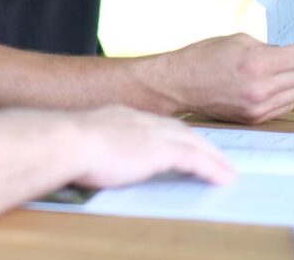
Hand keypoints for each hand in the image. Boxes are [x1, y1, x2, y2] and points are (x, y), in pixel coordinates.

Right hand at [73, 105, 234, 187]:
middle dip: (201, 141)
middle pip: (181, 129)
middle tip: (217, 154)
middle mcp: (141, 120)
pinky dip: (212, 168)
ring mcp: (151, 133)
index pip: (157, 123)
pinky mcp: (158, 151)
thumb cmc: (65, 144)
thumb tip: (94, 157)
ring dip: (213, 156)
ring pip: (194, 142)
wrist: (68, 140)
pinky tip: (223, 178)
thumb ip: (97, 144)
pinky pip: (194, 159)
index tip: (186, 140)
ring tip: (227, 170)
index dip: (175, 133)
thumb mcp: (85, 139)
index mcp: (123, 115)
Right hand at [141, 34, 293, 123]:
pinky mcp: (254, 118)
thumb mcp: (238, 40)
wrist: (179, 84)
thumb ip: (268, 47)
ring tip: (282, 68)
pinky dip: (284, 93)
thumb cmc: (203, 57)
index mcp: (256, 64)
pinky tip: (271, 83)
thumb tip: (292, 52)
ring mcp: (258, 107)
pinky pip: (284, 105)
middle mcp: (260, 88)